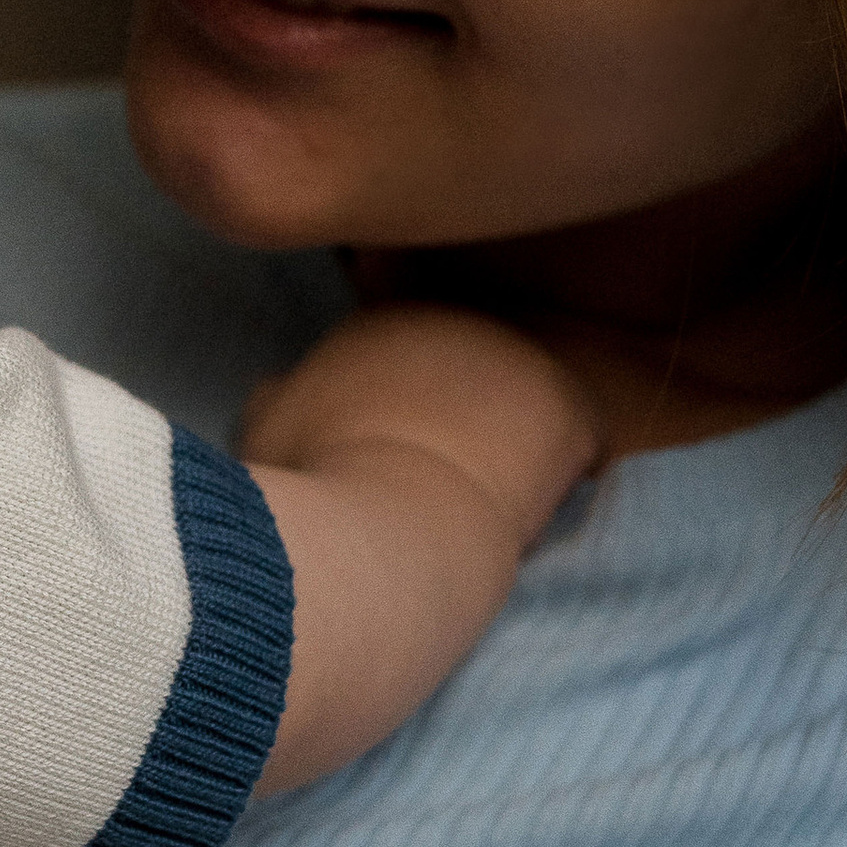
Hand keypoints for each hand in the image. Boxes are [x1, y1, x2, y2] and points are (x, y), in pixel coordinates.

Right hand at [243, 302, 602, 535]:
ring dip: (512, 445)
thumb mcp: (268, 436)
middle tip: (438, 487)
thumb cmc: (316, 491)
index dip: (401, 413)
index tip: (389, 463)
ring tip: (481, 505)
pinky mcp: (567, 404)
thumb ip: (280, 398)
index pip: (404, 356)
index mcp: (376, 323)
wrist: (388, 528)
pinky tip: (529, 514)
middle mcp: (450, 318)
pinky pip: (578, 445)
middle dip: (460, 419)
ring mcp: (516, 355)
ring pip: (522, 405)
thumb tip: (280, 385)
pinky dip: (561, 479)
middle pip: (467, 372)